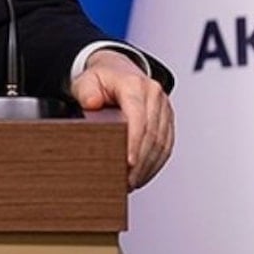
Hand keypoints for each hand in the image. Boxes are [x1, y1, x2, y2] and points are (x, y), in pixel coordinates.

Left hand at [69, 48, 173, 189]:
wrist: (117, 70)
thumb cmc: (101, 79)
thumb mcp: (86, 80)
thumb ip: (86, 90)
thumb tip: (92, 103)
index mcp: (135, 84)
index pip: (139, 117)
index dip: (135, 143)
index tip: (129, 164)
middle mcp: (154, 95)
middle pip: (152, 135)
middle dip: (140, 162)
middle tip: (126, 181)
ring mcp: (164, 108)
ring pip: (162, 144)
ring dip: (148, 167)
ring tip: (132, 183)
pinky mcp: (168, 120)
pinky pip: (166, 146)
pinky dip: (155, 163)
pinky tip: (143, 175)